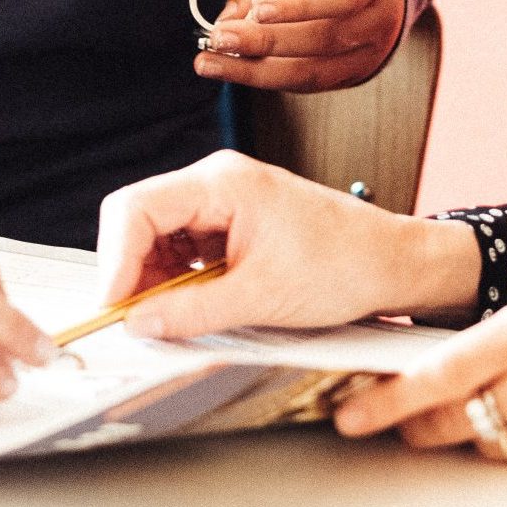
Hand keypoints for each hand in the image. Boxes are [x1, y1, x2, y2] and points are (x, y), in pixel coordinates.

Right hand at [95, 151, 480, 336]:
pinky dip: (178, 280)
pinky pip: (184, 246)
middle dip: (131, 271)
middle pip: (140, 219)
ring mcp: (224, 201)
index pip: (136, 208)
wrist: (392, 263)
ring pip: (159, 236)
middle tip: (137, 321)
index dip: (115, 260)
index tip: (115, 307)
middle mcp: (217, 182)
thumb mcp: (262, 298)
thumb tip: (139, 324)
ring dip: (154, 279)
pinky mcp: (233, 223)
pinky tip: (191, 307)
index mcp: (222, 183)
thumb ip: (193, 311)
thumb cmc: (343, 265)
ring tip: (171, 319)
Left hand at [194, 0, 405, 91]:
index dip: (300, 6)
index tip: (257, 10)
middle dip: (263, 43)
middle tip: (217, 38)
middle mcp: (376, 21)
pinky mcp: (350, 76)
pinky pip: (305, 84)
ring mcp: (368, 55)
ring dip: (254, 72)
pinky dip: (266, 78)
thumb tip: (227, 21)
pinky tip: (233, 69)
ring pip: (310, 73)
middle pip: (321, 40)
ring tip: (209, 63)